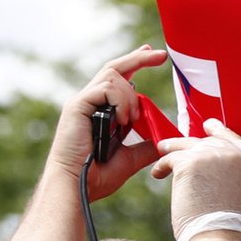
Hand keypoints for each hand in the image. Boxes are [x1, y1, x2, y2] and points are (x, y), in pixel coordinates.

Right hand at [48, 45, 168, 196]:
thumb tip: (163, 141)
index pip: (118, 80)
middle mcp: (90, 102)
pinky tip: (123, 120)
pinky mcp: (77, 105)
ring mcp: (82, 102)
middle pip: (114, 68)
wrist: (79, 186)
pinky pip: (105, 89)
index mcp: (100, 110)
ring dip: (130, 95)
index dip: (135, 65)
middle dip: (138, 58)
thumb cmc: (98, 176)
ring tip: (132, 119)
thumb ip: (144, 147)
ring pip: (113, 76)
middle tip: (158, 54)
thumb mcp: (130, 159)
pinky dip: (120, 101)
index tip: (153, 57)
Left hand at [152, 118, 240, 240]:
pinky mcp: (189, 162)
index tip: (208, 126)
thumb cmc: (228, 227)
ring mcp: (211, 155)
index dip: (218, 130)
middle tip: (174, 142)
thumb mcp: (240, 193)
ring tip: (161, 152)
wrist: (221, 237)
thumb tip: (208, 168)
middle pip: (206, 140)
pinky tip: (158, 174)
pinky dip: (162, 166)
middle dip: (188, 141)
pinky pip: (170, 158)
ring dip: (171, 149)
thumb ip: (229, 175)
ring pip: (185, 145)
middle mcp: (232, 154)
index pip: (232, 138)